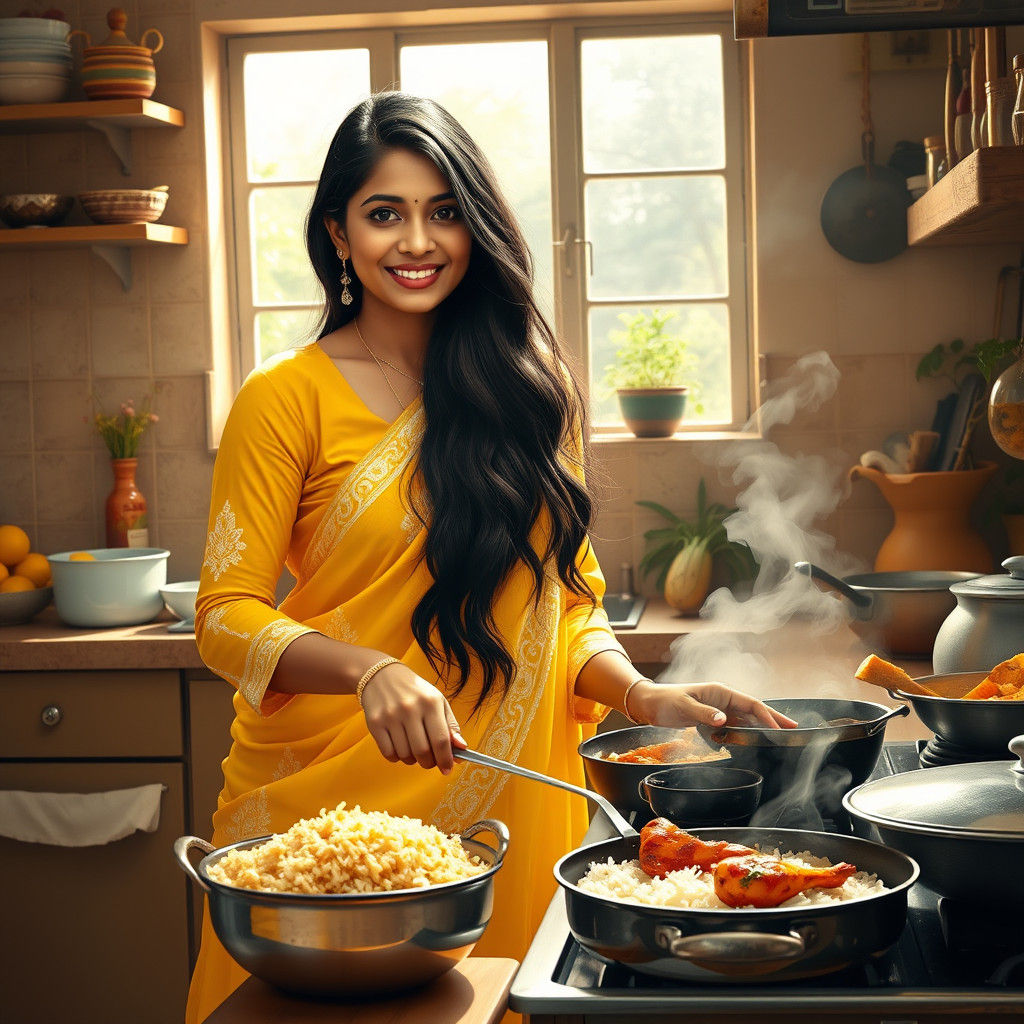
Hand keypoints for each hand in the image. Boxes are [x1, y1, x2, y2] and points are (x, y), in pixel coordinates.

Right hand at [359, 663, 466, 773]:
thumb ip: (451, 725)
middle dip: (429, 763)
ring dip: (413, 760)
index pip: (441, 739)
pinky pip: (388, 753)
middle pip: (423, 751)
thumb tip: (462, 748)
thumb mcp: (437, 701)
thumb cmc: (415, 691)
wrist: (381, 675)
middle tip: (430, 761)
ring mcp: (390, 716)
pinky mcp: (374, 723)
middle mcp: (410, 709)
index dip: (446, 759)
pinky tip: (400, 747)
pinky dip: (397, 757)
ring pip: (405, 755)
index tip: (447, 769)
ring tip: (414, 750)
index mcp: (430, 702)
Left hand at [629, 680, 797, 729]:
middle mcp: (722, 699)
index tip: (780, 729)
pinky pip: (733, 727)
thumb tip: (724, 720)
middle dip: (773, 719)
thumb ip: (703, 713)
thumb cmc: (664, 701)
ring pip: (745, 719)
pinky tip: (751, 741)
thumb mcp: (683, 706)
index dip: (767, 716)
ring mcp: (718, 709)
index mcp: (720, 692)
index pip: (751, 704)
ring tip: (778, 737)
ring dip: (760, 728)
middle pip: (753, 710)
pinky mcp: (712, 719)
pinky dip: (743, 734)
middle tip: (794, 729)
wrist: (648, 704)